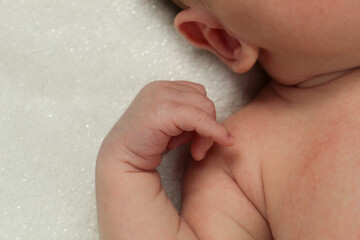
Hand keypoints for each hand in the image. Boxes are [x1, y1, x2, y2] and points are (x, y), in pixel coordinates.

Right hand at [102, 80, 233, 169]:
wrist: (123, 160)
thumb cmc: (147, 145)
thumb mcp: (172, 125)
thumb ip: (190, 117)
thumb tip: (215, 121)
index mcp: (162, 87)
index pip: (198, 94)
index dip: (204, 116)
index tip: (197, 140)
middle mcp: (161, 87)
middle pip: (204, 99)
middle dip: (209, 126)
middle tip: (198, 150)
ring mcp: (161, 96)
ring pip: (205, 107)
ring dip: (208, 133)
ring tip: (195, 152)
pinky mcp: (163, 110)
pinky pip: (199, 118)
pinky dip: (212, 132)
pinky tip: (211, 147)